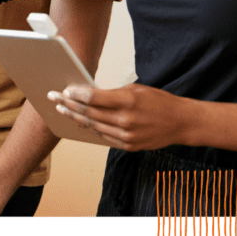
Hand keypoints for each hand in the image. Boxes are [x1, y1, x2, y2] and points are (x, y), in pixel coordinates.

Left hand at [47, 83, 190, 151]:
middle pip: (90, 113)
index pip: (94, 98)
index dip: (77, 95)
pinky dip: (91, 129)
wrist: (181, 122)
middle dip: (69, 105)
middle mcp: (126, 120)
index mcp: (128, 101)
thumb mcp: (136, 89)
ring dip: (76, 118)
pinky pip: (104, 137)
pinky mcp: (129, 146)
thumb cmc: (158, 101)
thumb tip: (89, 95)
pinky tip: (80, 123)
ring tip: (62, 111)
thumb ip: (113, 94)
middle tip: (55, 99)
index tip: (64, 91)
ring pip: (94, 126)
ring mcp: (127, 136)